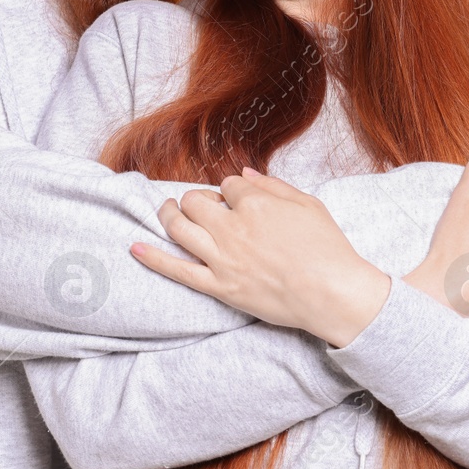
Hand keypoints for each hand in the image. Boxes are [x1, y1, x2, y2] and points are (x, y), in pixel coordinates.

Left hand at [130, 168, 389, 347]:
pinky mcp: (218, 286)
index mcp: (256, 203)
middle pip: (195, 200)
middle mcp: (233, 227)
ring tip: (168, 211)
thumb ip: (273, 185)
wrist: (333, 293)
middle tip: (204, 205)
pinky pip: (177, 270)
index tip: (239, 200)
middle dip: (197, 198)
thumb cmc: (328, 248)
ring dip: (169, 214)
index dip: (231, 191)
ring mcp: (222, 258)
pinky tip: (135, 247)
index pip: (227, 185)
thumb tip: (242, 174)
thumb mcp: (308, 204)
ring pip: (180, 227)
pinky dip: (153, 258)